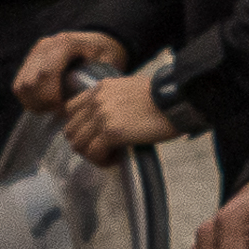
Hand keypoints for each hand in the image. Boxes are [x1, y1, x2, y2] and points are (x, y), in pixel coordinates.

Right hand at [14, 30, 124, 113]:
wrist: (97, 41)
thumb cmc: (104, 53)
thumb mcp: (108, 60)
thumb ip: (98, 76)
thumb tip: (84, 100)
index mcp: (65, 43)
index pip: (46, 73)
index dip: (51, 96)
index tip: (64, 107)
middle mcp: (45, 46)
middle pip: (30, 82)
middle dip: (43, 102)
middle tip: (59, 110)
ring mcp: (34, 53)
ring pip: (21, 86)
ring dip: (33, 103)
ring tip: (52, 107)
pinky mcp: (28, 62)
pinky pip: (18, 86)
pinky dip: (29, 99)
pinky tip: (45, 103)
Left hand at [62, 64, 183, 162]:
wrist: (177, 99)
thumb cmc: (162, 97)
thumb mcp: (131, 88)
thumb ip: (114, 99)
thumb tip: (109, 119)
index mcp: (102, 88)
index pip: (71, 109)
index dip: (79, 125)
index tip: (93, 134)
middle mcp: (97, 100)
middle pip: (71, 130)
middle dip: (84, 144)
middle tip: (102, 149)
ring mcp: (102, 116)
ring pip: (79, 144)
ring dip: (91, 154)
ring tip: (109, 155)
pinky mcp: (111, 132)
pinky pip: (94, 153)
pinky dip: (102, 160)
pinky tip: (116, 159)